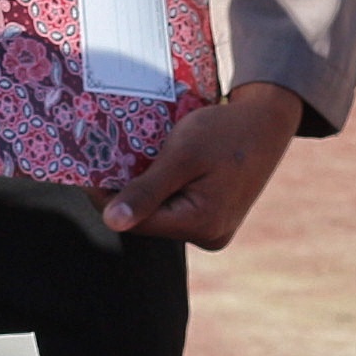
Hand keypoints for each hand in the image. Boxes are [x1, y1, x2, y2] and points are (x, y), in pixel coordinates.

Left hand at [99, 83, 303, 247]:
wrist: (267, 121)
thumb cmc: (227, 132)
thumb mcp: (183, 156)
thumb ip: (147, 191)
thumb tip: (111, 222)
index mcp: (203, 224)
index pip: (139, 220)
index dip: (109, 196)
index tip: (88, 170)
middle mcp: (210, 235)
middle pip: (150, 219)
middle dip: (128, 190)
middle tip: (106, 157)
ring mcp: (214, 228)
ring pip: (162, 212)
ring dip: (144, 187)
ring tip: (131, 157)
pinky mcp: (215, 216)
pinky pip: (177, 206)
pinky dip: (163, 186)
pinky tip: (156, 163)